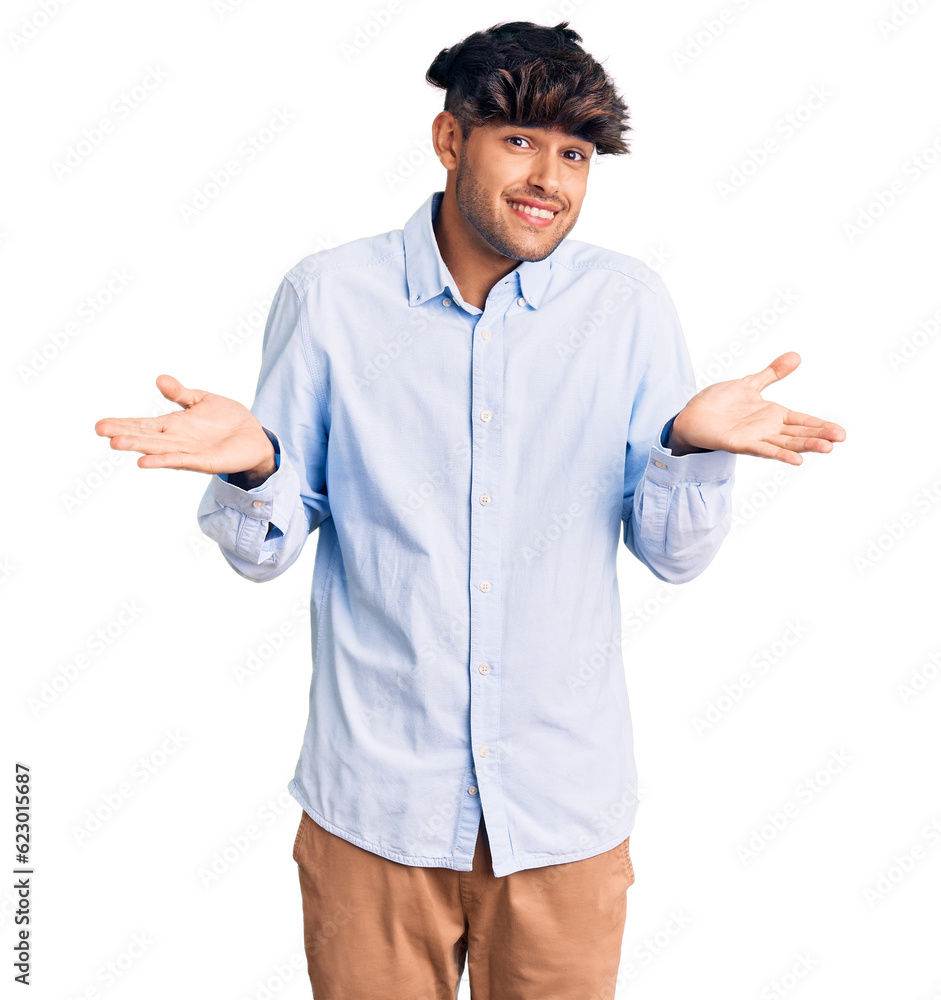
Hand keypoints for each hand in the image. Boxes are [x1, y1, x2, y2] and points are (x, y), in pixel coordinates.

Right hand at [94, 374, 275, 476]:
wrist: (254, 436)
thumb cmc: (228, 419)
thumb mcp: (202, 400)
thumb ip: (181, 394)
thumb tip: (160, 379)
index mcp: (174, 425)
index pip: (143, 424)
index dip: (123, 423)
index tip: (100, 424)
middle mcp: (176, 440)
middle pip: (145, 437)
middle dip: (124, 433)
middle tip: (100, 430)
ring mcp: (188, 452)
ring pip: (158, 449)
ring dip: (138, 447)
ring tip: (116, 443)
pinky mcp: (204, 462)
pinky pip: (180, 461)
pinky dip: (162, 461)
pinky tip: (144, 462)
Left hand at [670, 352, 845, 465]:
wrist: (691, 414)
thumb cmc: (718, 403)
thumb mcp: (749, 384)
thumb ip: (772, 373)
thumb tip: (796, 357)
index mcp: (772, 415)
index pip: (803, 421)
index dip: (821, 425)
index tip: (841, 432)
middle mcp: (767, 428)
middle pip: (799, 433)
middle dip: (819, 436)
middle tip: (840, 439)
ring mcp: (754, 437)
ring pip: (785, 443)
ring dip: (805, 446)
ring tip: (826, 448)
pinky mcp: (739, 444)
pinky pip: (763, 450)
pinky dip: (779, 454)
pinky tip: (796, 460)